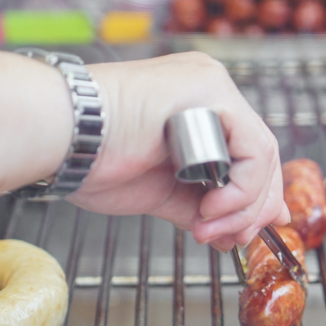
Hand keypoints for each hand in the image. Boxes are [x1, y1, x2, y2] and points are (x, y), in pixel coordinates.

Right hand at [68, 52, 288, 248]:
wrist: (62, 138)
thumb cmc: (94, 160)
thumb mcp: (161, 191)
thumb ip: (202, 206)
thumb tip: (238, 232)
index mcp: (197, 107)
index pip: (248, 154)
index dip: (253, 199)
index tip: (243, 233)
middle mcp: (210, 90)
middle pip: (261, 154)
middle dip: (253, 208)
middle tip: (232, 239)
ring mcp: (213, 86)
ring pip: (262, 154)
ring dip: (243, 205)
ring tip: (209, 228)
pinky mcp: (213, 91)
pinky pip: (253, 148)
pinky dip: (240, 188)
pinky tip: (209, 207)